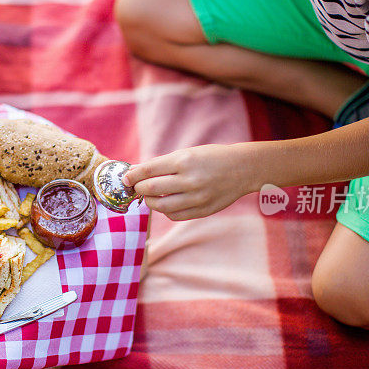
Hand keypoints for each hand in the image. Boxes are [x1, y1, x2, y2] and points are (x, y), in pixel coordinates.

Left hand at [123, 144, 253, 220]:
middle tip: (136, 187)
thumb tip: (135, 173)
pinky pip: (175, 215)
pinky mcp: (202, 210)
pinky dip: (166, 210)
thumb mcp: (187, 153)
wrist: (242, 169)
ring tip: (150, 196)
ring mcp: (197, 197)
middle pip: (151, 188)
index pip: (149, 170)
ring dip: (150, 202)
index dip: (133, 176)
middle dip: (139, 189)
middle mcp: (189, 180)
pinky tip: (166, 203)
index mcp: (184, 161)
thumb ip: (162, 164)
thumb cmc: (210, 158)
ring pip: (161, 205)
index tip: (126, 179)